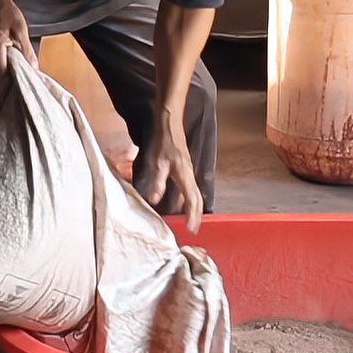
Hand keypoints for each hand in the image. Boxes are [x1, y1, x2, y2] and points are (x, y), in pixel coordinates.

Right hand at [0, 0, 36, 72]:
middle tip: (17, 53)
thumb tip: (34, 69)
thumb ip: (27, 53)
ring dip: (3, 60)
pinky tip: (3, 45)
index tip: (21, 65)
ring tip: (10, 46)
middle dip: (8, 65)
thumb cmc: (7, 14)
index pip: (3, 71)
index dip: (13, 70)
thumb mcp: (21, 33)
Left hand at [145, 118, 203, 233]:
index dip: (193, 215)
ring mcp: (188, 172)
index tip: (191, 229)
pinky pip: (189, 188)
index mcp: (185, 175)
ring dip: (194, 208)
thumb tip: (155, 200)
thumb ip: (157, 181)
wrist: (170, 123)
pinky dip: (188, 199)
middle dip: (197, 215)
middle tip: (194, 229)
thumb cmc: (164, 142)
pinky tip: (180, 203)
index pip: (192, 200)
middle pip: (197, 199)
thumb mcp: (157, 162)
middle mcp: (190, 175)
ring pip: (195, 194)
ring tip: (190, 220)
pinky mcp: (184, 169)